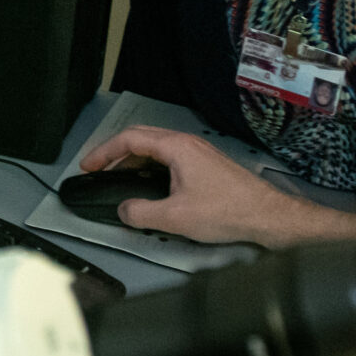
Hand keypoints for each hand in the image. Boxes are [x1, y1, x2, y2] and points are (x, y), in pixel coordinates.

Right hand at [78, 126, 348, 246]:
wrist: (266, 216)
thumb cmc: (228, 211)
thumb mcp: (175, 218)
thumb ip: (141, 212)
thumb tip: (124, 209)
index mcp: (177, 148)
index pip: (130, 140)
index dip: (104, 152)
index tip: (88, 166)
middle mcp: (187, 144)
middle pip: (141, 138)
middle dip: (114, 152)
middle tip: (97, 168)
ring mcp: (198, 153)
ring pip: (156, 148)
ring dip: (133, 160)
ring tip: (118, 178)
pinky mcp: (206, 165)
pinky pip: (169, 158)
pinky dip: (151, 166)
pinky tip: (149, 185)